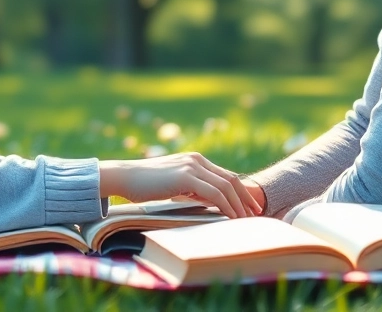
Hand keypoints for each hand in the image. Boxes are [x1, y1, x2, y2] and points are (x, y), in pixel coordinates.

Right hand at [98, 152, 262, 218]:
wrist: (124, 176)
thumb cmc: (143, 184)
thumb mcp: (172, 185)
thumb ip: (190, 189)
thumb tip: (206, 202)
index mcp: (194, 160)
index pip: (225, 175)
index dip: (240, 191)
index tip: (249, 207)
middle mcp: (196, 160)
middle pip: (231, 179)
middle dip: (246, 198)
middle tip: (257, 214)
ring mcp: (192, 166)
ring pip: (226, 186)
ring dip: (239, 204)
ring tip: (247, 220)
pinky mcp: (186, 176)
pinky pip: (214, 193)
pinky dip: (226, 206)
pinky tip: (231, 218)